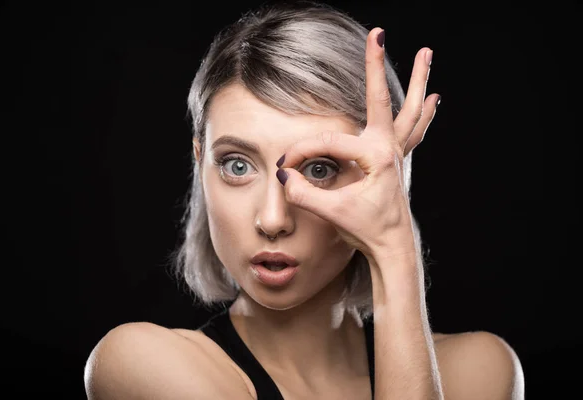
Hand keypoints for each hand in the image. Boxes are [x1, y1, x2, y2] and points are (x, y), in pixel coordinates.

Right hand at [275, 28, 439, 259]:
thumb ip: (305, 193)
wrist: (392, 248)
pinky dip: (423, 112)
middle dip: (374, 66)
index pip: (328, 143)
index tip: (285, 165)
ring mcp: (395, 154)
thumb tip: (284, 175)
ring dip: (417, 82)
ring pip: (410, 110)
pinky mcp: (395, 161)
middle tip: (377, 34)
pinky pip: (414, 130)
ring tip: (427, 53)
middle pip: (382, 99)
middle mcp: (388, 149)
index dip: (302, 151)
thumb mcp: (333, 213)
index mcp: (375, 157)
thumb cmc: (367, 230)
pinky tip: (433, 100)